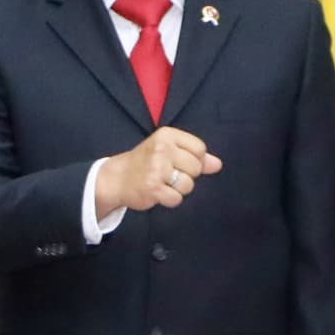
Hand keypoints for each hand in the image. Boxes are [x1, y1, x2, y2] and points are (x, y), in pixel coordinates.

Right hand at [96, 126, 221, 216]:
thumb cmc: (147, 162)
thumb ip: (195, 156)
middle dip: (187, 176)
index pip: (200, 149)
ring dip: (178, 189)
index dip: (195, 160)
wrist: (117, 178)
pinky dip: (170, 200)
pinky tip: (158, 192)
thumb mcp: (170, 151)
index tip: (178, 162)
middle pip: (196, 168)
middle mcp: (162, 149)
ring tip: (163, 183)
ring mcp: (156, 169)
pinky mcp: (152, 188)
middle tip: (168, 174)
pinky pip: (177, 199)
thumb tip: (218, 165)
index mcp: (167, 135)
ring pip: (188, 185)